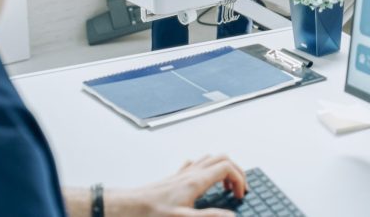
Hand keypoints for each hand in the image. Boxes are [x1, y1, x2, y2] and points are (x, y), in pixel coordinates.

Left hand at [106, 155, 247, 215]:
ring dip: (223, 168)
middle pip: (222, 158)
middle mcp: (190, 173)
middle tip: (238, 189)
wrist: (129, 207)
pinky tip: (203, 183)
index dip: (240, 179)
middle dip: (236, 171)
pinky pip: (195, 165)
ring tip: (225, 186)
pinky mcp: (175, 179)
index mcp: (196, 181)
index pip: (227, 168)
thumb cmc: (151, 213)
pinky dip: (207, 170)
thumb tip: (231, 216)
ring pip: (210, 159)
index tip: (240, 195)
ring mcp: (182, 174)